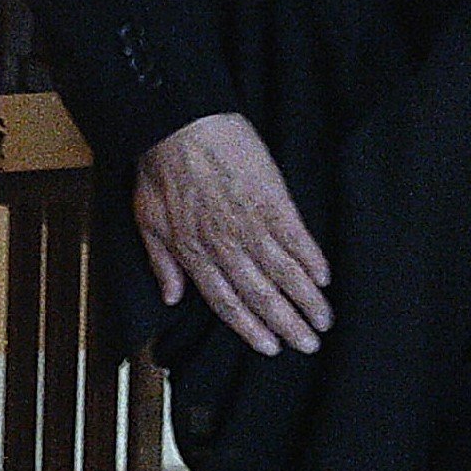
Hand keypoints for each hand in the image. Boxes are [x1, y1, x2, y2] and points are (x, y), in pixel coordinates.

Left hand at [137, 113, 332, 355]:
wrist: (181, 122)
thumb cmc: (160, 165)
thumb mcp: (147, 218)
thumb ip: (161, 262)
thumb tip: (172, 296)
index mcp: (194, 253)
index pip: (226, 303)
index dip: (250, 328)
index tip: (270, 347)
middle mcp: (225, 246)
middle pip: (261, 296)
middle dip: (287, 325)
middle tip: (308, 345)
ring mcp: (251, 224)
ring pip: (284, 273)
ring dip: (306, 300)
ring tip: (324, 320)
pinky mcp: (273, 200)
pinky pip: (297, 238)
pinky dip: (312, 260)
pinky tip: (324, 277)